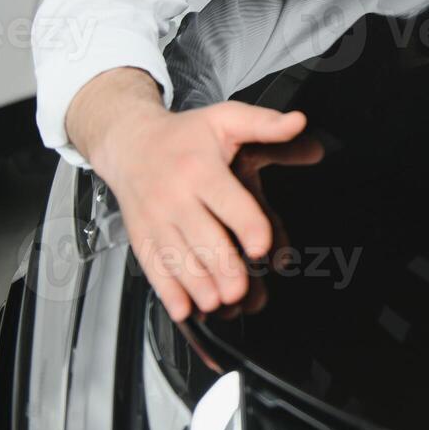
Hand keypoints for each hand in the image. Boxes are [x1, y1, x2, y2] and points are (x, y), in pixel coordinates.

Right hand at [92, 98, 308, 320]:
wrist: (130, 143)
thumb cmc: (185, 135)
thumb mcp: (226, 119)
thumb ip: (265, 124)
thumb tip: (299, 122)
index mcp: (200, 169)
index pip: (227, 200)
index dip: (246, 225)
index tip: (262, 247)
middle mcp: (174, 197)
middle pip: (201, 238)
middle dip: (222, 267)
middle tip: (241, 290)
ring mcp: (155, 220)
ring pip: (177, 259)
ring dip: (198, 286)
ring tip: (220, 302)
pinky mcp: (142, 237)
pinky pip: (153, 268)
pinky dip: (168, 292)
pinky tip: (185, 310)